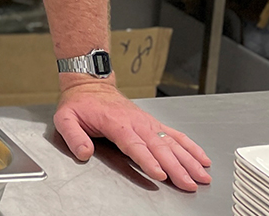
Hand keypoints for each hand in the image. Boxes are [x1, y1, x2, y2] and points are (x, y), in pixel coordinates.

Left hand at [53, 81, 210, 191]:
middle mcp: (135, 122)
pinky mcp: (153, 123)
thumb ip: (73, 136)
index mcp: (115, 122)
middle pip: (159, 146)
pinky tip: (203, 158)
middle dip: (176, 167)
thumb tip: (83, 152)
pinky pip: (175, 134)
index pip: (134, 144)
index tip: (159, 174)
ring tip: (202, 175)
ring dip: (189, 159)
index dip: (147, 160)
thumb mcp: (65, 117)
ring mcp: (147, 122)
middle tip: (189, 184)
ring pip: (172, 142)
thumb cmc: (79, 103)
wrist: (90, 84)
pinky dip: (191, 146)